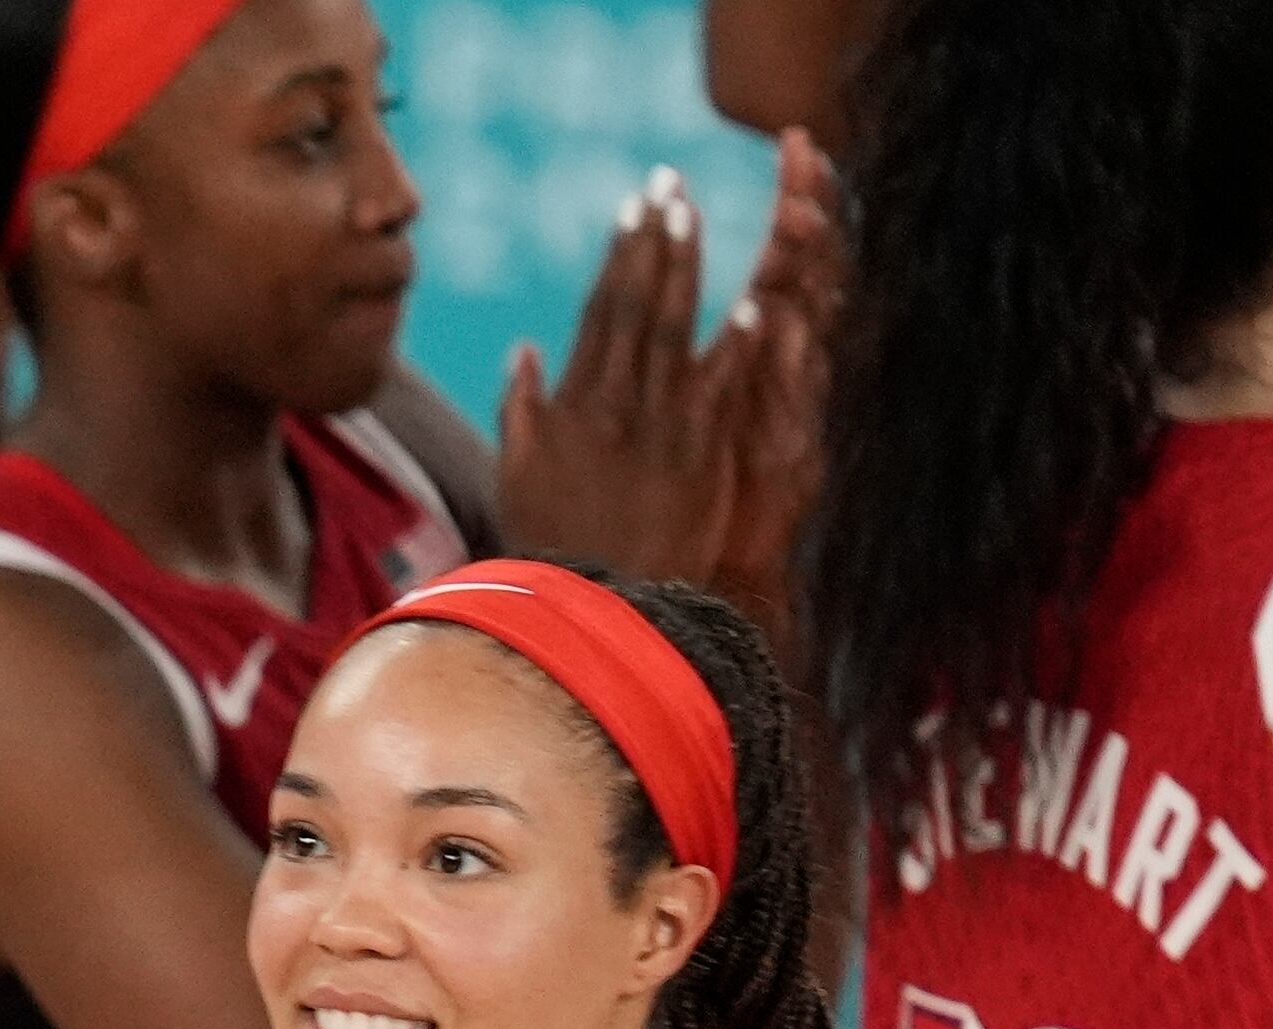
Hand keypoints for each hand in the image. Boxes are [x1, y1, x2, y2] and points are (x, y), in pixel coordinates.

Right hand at [495, 168, 752, 582]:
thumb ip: (522, 409)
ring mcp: (657, 427)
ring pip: (672, 333)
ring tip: (696, 218)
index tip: (635, 207)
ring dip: (686, 271)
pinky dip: (736, 351)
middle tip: (672, 182)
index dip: (619, 255)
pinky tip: (754, 308)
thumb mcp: (518, 475)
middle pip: (636, 307)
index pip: (599, 311)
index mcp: (573, 404)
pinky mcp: (697, 456)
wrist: (591, 602)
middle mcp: (613, 404)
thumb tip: (523, 351)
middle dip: (655, 241)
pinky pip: (718, 394)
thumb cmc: (551, 545)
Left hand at [702, 131, 843, 616]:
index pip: (780, 269)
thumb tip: (715, 317)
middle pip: (803, 281)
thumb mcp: (689, 434)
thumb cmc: (688, 523)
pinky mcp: (783, 456)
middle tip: (809, 157)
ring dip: (801, 271)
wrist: (697, 595)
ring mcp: (787, 416)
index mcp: (752, 367)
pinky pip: (788, 397)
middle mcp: (779, 383)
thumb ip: (693, 371)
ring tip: (799, 212)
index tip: (795, 148)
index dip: (792, 210)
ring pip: (805, 327)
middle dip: (808, 218)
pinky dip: (783, 357)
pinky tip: (778, 313)